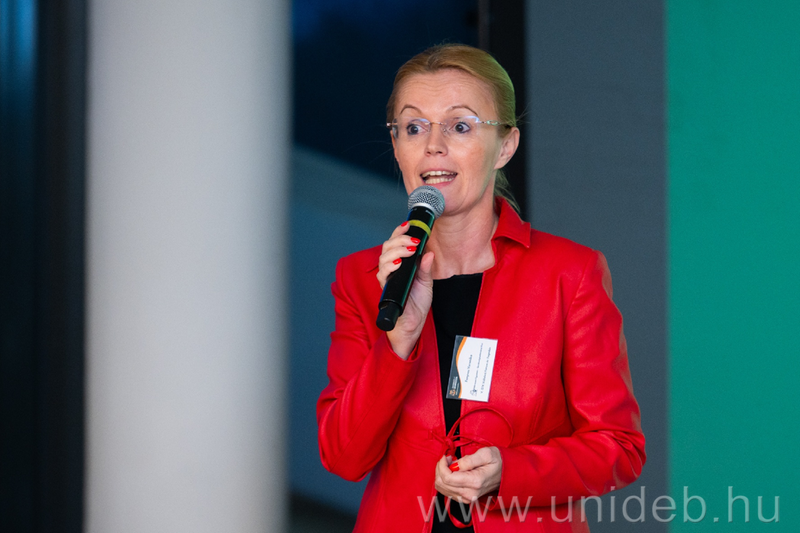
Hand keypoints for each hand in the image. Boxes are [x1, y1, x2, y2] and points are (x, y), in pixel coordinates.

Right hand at [376, 222, 433, 358]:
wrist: (413, 324)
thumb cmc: (416, 304)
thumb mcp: (426, 283)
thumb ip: (426, 268)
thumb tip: (429, 252)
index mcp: (401, 264)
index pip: (395, 243)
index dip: (399, 232)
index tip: (409, 225)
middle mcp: (392, 269)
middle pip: (387, 247)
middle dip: (399, 240)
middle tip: (413, 241)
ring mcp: (388, 278)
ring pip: (383, 258)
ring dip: (396, 251)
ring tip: (409, 251)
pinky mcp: (386, 288)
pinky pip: (383, 274)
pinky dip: (390, 266)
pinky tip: (399, 263)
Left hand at [435, 447, 502, 502]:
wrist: (507, 473)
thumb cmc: (498, 461)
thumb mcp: (486, 454)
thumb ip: (468, 460)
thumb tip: (454, 465)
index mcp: (475, 482)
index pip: (447, 478)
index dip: (442, 465)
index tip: (446, 456)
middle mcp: (470, 494)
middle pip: (442, 484)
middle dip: (440, 468)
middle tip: (448, 458)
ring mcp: (467, 498)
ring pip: (442, 489)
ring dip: (441, 474)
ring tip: (451, 463)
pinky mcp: (465, 498)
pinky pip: (447, 491)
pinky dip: (445, 480)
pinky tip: (452, 471)